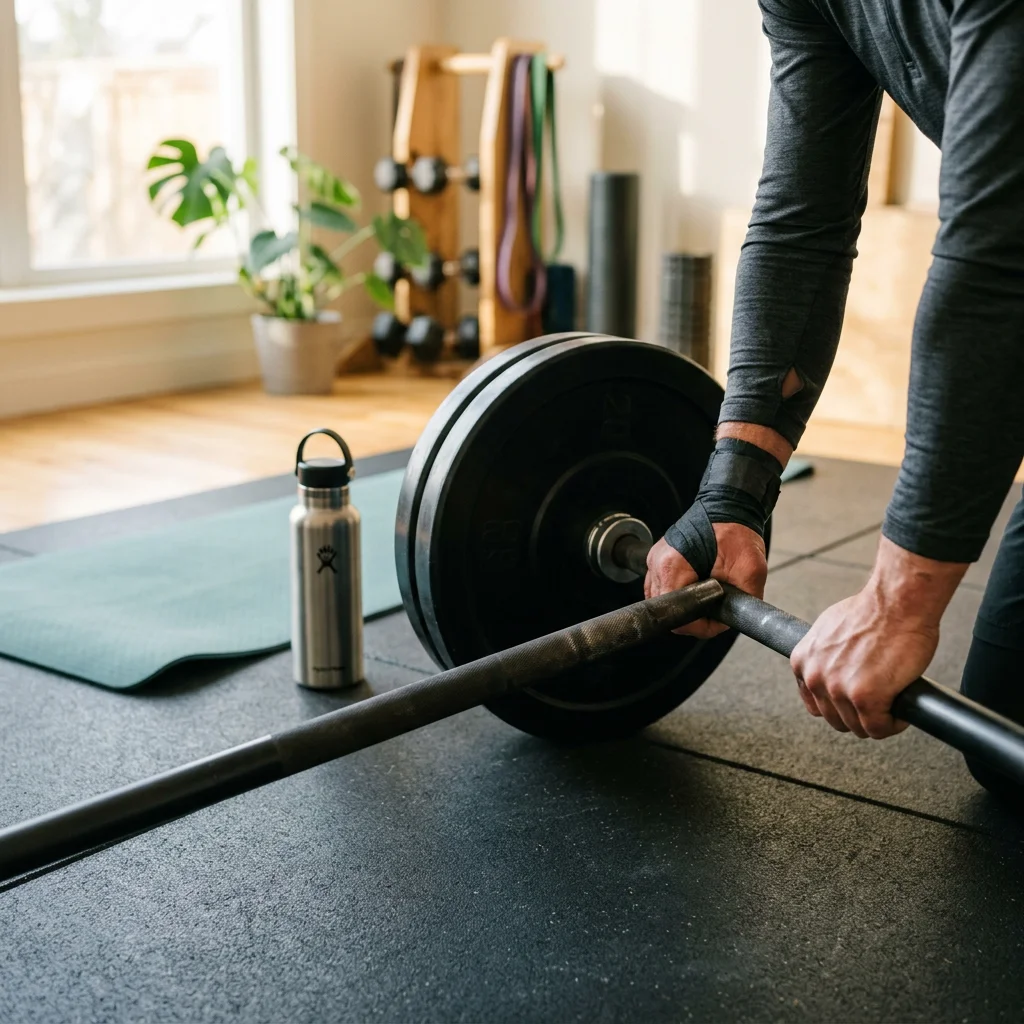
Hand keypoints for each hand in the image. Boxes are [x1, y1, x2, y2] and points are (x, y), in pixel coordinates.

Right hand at [645, 521, 766, 637]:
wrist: (730, 507)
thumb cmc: (738, 532)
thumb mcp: (750, 571)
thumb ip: (740, 603)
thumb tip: (728, 622)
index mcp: (673, 566)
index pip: (676, 615)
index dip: (698, 624)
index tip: (715, 618)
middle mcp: (658, 563)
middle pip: (667, 610)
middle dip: (693, 615)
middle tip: (716, 606)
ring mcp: (655, 560)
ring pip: (662, 601)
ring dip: (684, 604)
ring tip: (707, 594)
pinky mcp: (658, 559)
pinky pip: (661, 588)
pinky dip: (678, 593)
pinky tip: (696, 586)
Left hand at [790, 536, 966, 737]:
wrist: (897, 603)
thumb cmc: (871, 612)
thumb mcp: (829, 631)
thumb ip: (823, 655)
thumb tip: (829, 668)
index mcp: (802, 661)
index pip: (815, 704)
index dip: (840, 706)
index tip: (856, 701)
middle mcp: (814, 677)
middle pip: (836, 719)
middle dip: (859, 715)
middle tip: (880, 702)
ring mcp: (838, 689)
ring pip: (858, 727)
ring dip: (878, 720)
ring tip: (892, 702)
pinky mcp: (865, 699)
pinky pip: (879, 728)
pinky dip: (894, 724)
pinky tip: (901, 710)